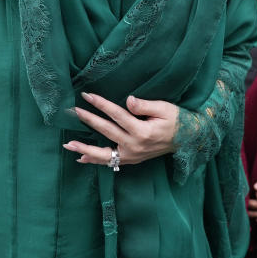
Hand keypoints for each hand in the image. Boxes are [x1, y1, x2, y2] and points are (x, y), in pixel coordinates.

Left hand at [63, 92, 178, 166]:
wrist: (188, 140)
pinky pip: (110, 162)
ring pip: (103, 154)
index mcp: (142, 131)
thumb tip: (128, 100)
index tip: (87, 95)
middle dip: (88, 120)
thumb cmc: (176, 120)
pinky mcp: (131, 159)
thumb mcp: (164, 108)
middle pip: (106, 131)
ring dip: (84, 149)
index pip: (116, 115)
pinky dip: (95, 160)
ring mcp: (132, 155)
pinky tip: (81, 157)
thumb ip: (144, 105)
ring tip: (68, 144)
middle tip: (73, 111)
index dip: (101, 104)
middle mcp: (134, 146)